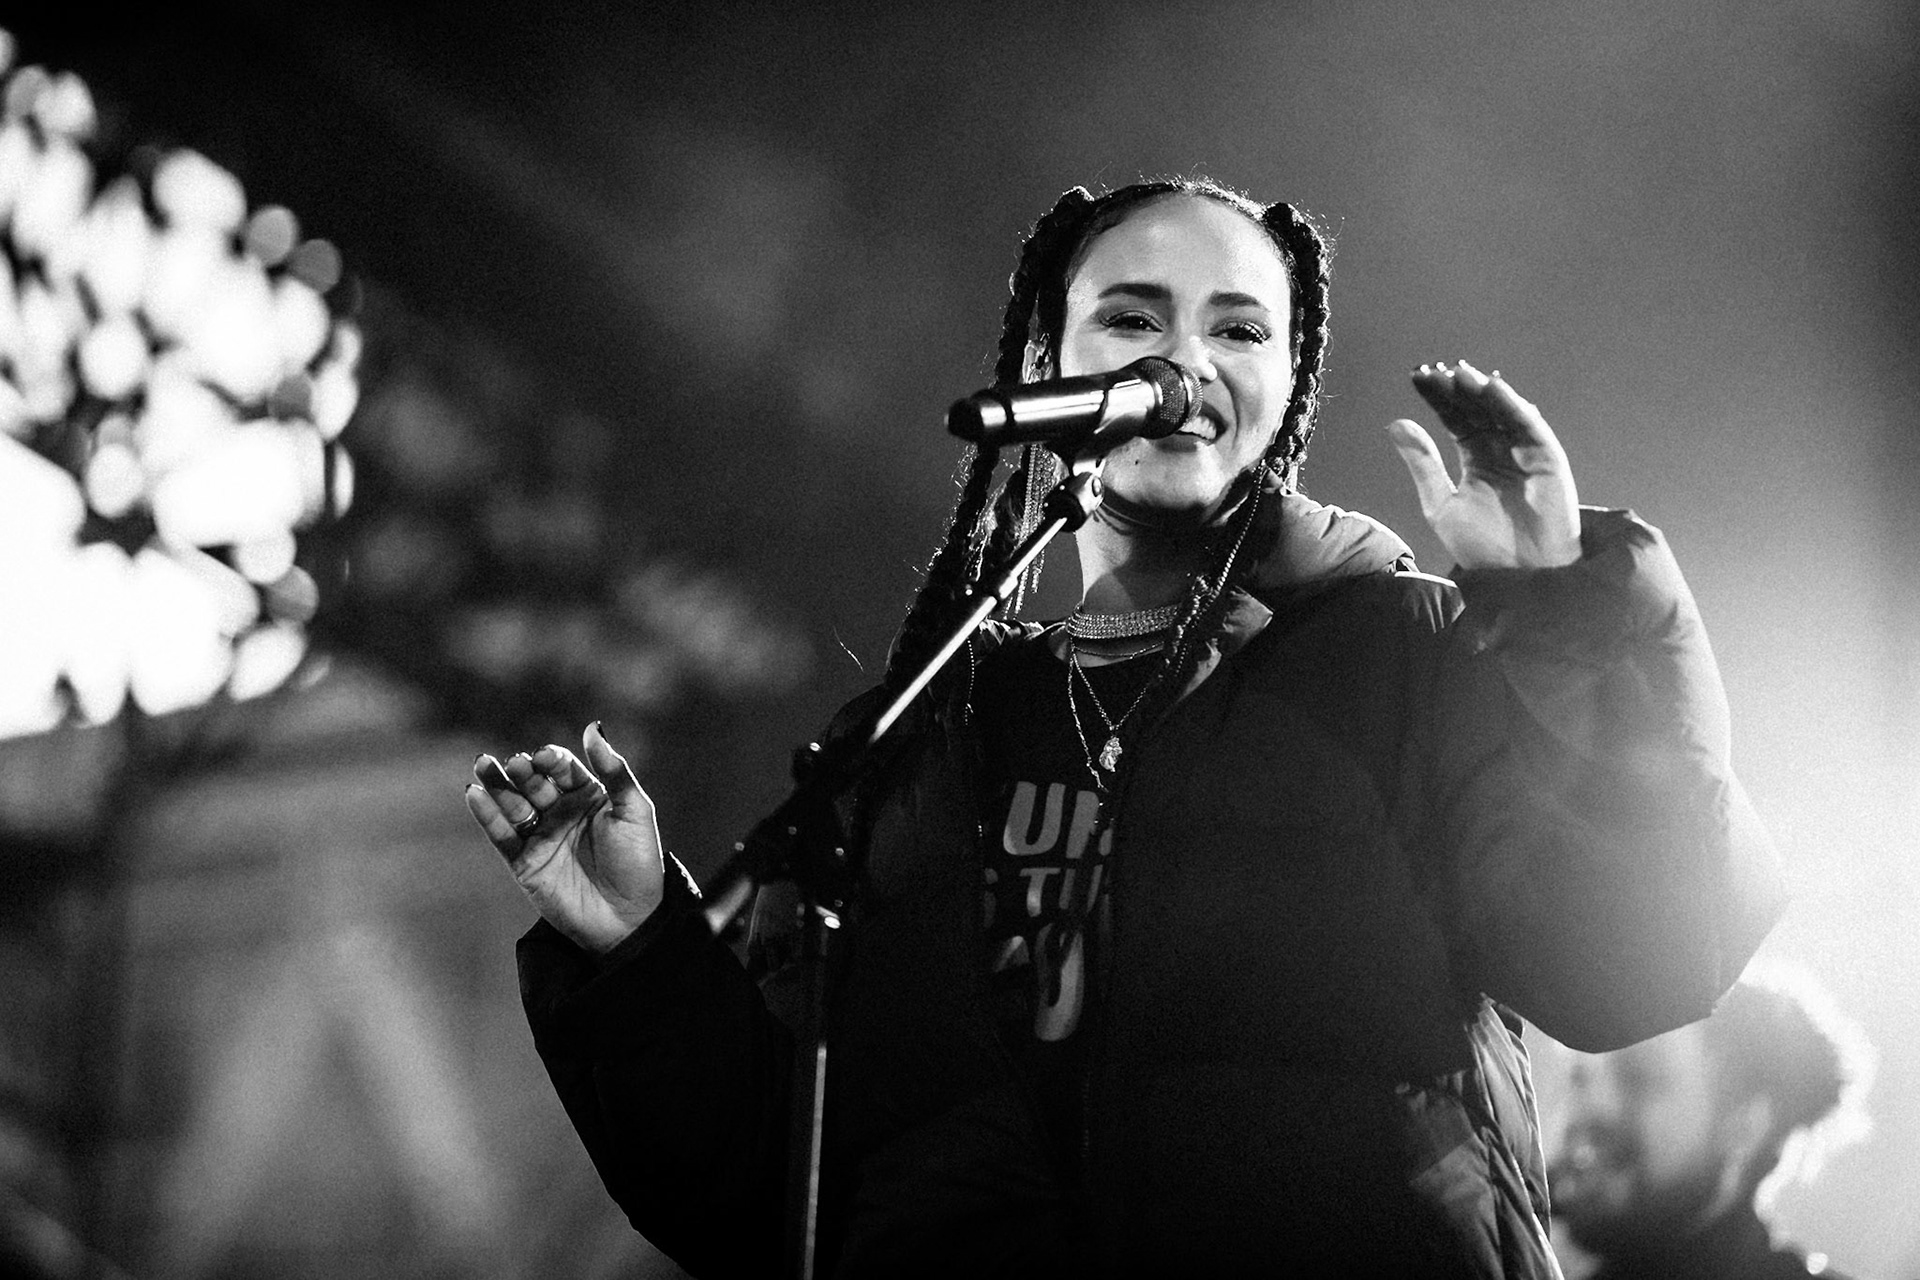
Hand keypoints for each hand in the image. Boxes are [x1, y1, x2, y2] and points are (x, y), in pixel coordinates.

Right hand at [465, 721, 665, 953]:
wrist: (631, 917)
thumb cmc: (639, 862)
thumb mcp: (634, 810)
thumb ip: (614, 770)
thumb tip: (593, 727)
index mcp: (588, 796)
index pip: (563, 769)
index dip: (552, 760)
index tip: (545, 757)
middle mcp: (561, 813)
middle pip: (534, 783)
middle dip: (523, 771)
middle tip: (514, 763)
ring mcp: (541, 837)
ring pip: (513, 805)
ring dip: (497, 785)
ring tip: (483, 765)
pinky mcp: (524, 863)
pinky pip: (502, 835)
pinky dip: (487, 815)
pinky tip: (474, 794)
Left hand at [1386, 360, 1580, 569]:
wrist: (1518, 577)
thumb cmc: (1482, 548)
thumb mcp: (1441, 503)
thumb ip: (1422, 464)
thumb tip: (1395, 423)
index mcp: (1476, 458)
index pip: (1455, 419)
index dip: (1437, 398)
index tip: (1416, 377)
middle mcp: (1501, 450)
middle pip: (1477, 410)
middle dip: (1456, 390)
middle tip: (1433, 370)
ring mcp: (1525, 452)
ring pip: (1502, 412)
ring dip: (1482, 391)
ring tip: (1458, 373)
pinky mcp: (1548, 458)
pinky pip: (1529, 426)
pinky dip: (1512, 405)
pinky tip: (1493, 387)